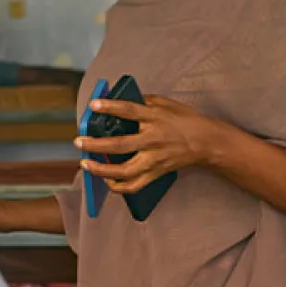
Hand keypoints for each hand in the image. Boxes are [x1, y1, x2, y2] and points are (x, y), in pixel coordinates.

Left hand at [76, 95, 221, 194]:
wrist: (206, 142)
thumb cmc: (185, 120)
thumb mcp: (166, 104)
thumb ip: (143, 101)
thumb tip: (118, 99)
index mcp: (155, 118)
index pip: (129, 111)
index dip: (110, 107)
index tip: (93, 105)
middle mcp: (153, 140)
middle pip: (120, 145)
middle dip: (96, 145)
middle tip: (79, 142)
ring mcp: (154, 159)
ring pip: (124, 171)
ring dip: (102, 170)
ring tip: (85, 164)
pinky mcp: (156, 173)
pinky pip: (134, 185)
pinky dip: (118, 187)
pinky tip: (106, 180)